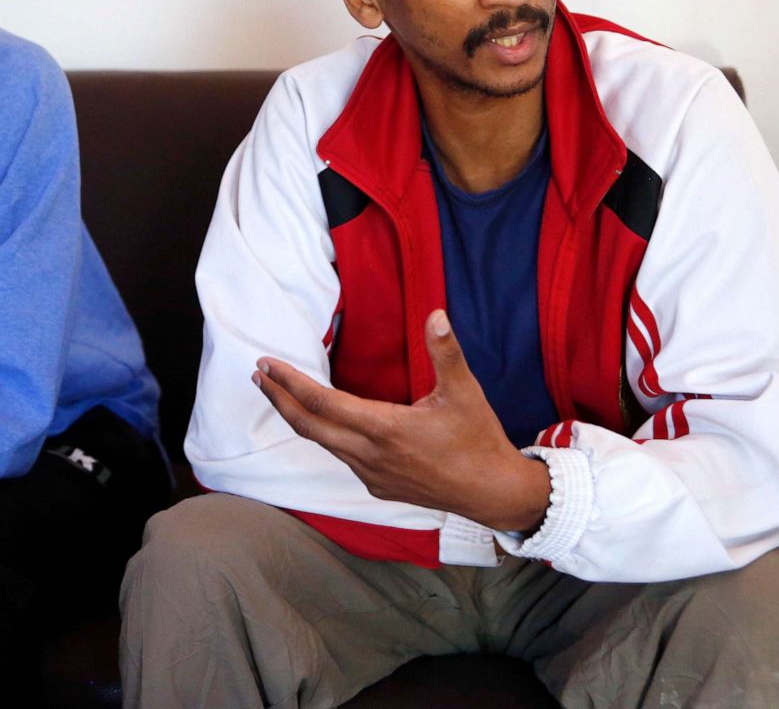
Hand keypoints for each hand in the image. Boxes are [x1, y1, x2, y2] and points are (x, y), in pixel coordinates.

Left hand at [252, 309, 550, 531]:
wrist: (490, 492)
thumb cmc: (478, 439)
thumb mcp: (464, 391)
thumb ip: (445, 352)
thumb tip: (436, 314)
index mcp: (384, 427)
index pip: (322, 402)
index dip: (290, 382)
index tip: (266, 364)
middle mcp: (369, 454)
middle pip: (308, 426)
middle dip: (279, 400)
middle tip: (259, 375)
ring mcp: (372, 474)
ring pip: (323, 444)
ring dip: (299, 418)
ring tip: (284, 397)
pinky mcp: (380, 486)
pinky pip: (343, 458)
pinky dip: (325, 437)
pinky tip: (330, 426)